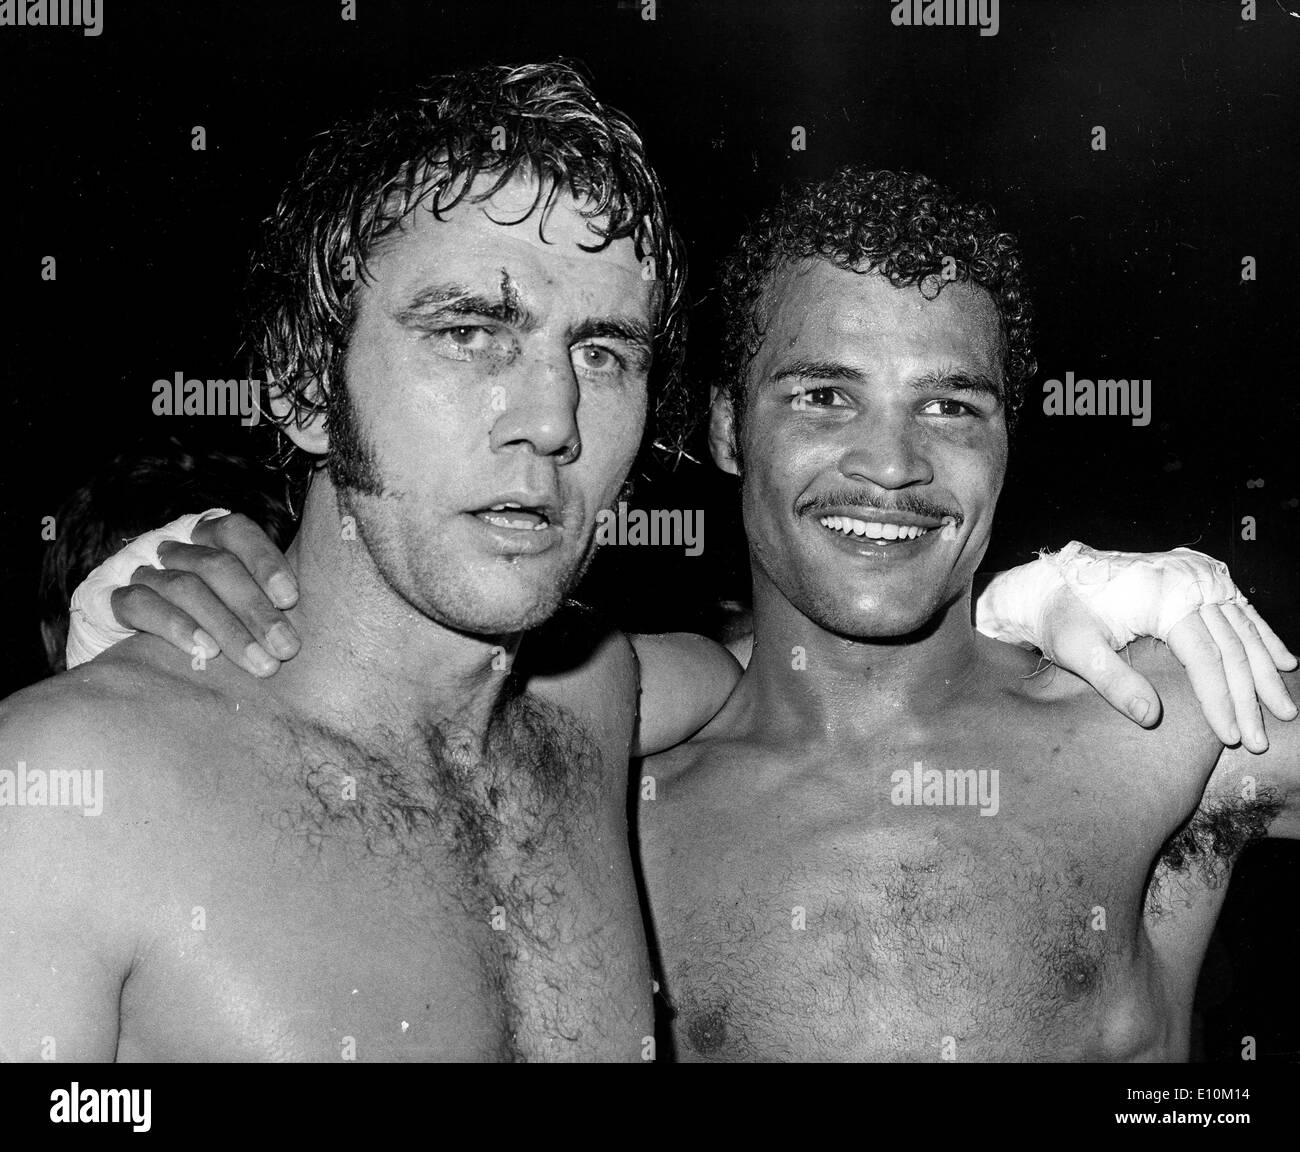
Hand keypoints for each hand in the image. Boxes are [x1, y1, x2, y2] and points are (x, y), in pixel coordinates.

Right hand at [109, 513, 299, 677]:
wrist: (125, 650)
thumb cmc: (205, 625)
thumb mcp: (238, 607)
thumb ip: (267, 602)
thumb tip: (314, 628)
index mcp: (205, 536)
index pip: (237, 531)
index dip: (266, 560)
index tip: (291, 599)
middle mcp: (170, 543)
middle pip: (216, 565)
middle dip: (256, 609)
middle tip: (285, 649)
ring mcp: (135, 568)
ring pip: (183, 586)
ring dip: (227, 627)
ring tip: (257, 662)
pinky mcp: (105, 598)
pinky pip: (140, 604)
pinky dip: (176, 627)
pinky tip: (204, 651)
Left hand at [1039, 585, 1297, 751]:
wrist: (1054, 580)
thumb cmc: (1062, 615)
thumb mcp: (1076, 648)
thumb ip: (1113, 681)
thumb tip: (1149, 717)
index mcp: (1164, 597)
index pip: (1205, 657)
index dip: (1220, 700)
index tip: (1230, 737)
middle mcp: (1189, 581)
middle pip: (1230, 646)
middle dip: (1249, 697)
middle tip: (1260, 739)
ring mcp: (1197, 576)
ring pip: (1243, 629)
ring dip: (1265, 671)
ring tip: (1283, 708)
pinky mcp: (1198, 576)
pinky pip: (1239, 610)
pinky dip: (1262, 637)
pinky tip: (1284, 662)